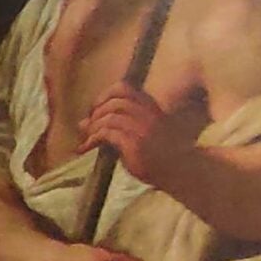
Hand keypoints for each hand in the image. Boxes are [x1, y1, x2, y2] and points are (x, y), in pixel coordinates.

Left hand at [81, 82, 197, 185]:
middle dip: (95, 112)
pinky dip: (92, 139)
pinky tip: (86, 148)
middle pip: (113, 101)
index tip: (95, 110)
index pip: (123, 88)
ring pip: (109, 116)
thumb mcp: (137, 134)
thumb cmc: (157, 154)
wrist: (179, 171)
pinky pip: (107, 133)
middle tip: (88, 127)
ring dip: (92, 127)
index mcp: (150, 107)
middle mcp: (147, 114)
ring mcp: (142, 128)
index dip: (103, 96)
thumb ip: (113, 126)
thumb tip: (82, 123)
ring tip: (87, 139)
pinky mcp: (135, 144)